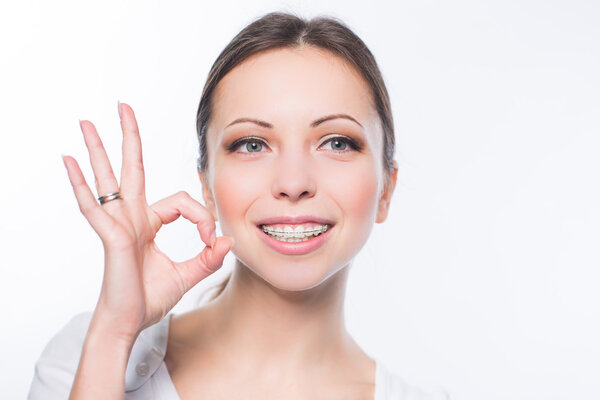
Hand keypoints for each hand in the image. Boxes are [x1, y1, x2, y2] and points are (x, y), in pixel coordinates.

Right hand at [62, 102, 232, 341]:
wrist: (130, 323)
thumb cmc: (150, 299)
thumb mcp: (187, 274)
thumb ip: (208, 258)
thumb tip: (227, 241)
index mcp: (149, 224)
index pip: (182, 202)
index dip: (202, 217)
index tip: (211, 240)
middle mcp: (132, 218)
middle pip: (130, 168)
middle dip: (129, 137)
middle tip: (123, 107)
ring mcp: (118, 225)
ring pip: (108, 179)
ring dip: (98, 149)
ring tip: (86, 122)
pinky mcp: (111, 237)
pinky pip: (95, 207)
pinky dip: (81, 184)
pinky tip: (69, 161)